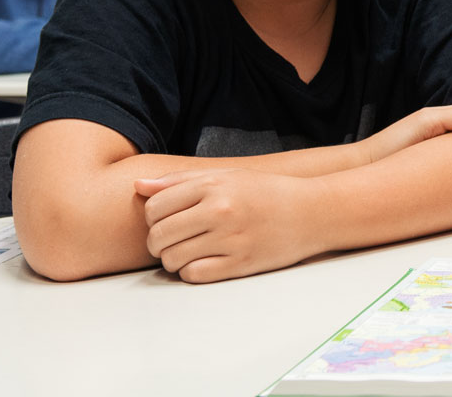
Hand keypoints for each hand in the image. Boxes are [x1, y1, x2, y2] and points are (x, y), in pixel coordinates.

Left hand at [134, 169, 322, 282]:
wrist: (312, 212)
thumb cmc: (266, 192)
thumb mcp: (226, 176)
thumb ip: (180, 180)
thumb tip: (139, 186)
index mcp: (213, 186)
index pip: (155, 207)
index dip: (152, 217)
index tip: (165, 220)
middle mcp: (220, 211)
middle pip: (159, 235)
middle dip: (158, 242)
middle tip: (171, 241)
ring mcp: (231, 239)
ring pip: (173, 258)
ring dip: (173, 259)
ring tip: (187, 252)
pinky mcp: (241, 264)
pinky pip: (194, 274)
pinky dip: (191, 271)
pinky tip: (202, 262)